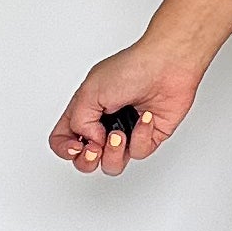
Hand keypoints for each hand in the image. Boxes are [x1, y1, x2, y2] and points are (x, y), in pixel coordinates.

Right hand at [49, 41, 201, 177]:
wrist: (168, 66)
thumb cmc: (131, 69)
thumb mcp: (90, 92)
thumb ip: (79, 122)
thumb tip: (91, 141)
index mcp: (84, 110)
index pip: (63, 139)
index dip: (65, 149)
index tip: (77, 146)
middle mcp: (103, 124)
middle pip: (85, 159)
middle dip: (88, 160)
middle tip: (96, 147)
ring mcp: (126, 132)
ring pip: (112, 164)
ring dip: (114, 153)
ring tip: (120, 134)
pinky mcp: (148, 137)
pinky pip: (139, 152)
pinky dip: (141, 136)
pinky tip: (145, 118)